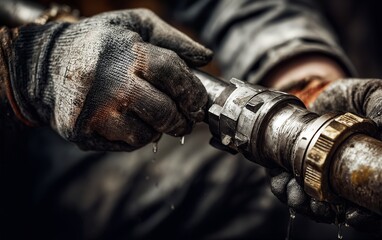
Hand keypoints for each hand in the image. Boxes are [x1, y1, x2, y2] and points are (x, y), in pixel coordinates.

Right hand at [7, 9, 211, 150]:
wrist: (43, 64)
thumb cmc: (98, 43)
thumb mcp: (135, 25)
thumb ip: (173, 39)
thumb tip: (206, 58)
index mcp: (126, 53)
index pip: (173, 75)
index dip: (193, 92)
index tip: (198, 103)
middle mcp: (110, 84)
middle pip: (164, 112)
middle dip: (182, 120)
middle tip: (185, 120)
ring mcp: (94, 112)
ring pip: (146, 135)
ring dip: (157, 129)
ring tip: (151, 116)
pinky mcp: (82, 132)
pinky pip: (124, 145)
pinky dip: (135, 136)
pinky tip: (129, 121)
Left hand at [264, 54, 381, 229]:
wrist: (314, 87)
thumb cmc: (348, 95)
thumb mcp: (371, 95)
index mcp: (365, 170)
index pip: (370, 206)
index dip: (365, 217)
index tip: (353, 215)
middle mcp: (340, 179)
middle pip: (335, 210)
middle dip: (323, 212)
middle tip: (316, 205)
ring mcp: (314, 176)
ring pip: (307, 202)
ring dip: (300, 203)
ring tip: (295, 193)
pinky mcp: (290, 168)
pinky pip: (285, 186)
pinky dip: (281, 187)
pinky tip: (280, 180)